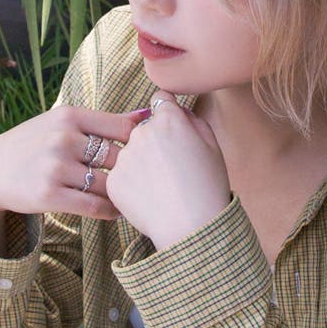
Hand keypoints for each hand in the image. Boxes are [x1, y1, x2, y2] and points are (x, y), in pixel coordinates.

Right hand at [0, 106, 147, 255]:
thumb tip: (147, 114)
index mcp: (70, 116)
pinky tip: (115, 211)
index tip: (145, 156)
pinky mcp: (48, 195)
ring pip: (108, 184)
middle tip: (145, 183)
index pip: (123, 129)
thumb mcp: (64, 122)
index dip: (140, 145)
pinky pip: (94, 206)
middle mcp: (62, 139)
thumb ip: (104, 121)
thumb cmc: (36, 142)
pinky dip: (109, 211)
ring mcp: (54, 167)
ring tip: (132, 199)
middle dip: (133, 172)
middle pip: (118, 158)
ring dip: (123, 195)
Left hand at [107, 92, 230, 248]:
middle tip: (172, 167)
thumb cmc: (208, 187)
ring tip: (162, 187)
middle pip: (144, 128)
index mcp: (168, 120)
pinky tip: (151, 198)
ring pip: (131, 153)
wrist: (192, 227)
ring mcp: (124, 157)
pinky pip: (122, 175)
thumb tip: (176, 110)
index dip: (168, 113)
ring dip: (142, 163)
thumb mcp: (212, 145)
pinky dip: (133, 184)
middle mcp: (141, 133)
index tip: (172, 127)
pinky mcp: (114, 180)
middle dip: (154, 141)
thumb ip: (192, 120)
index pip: (160, 99)